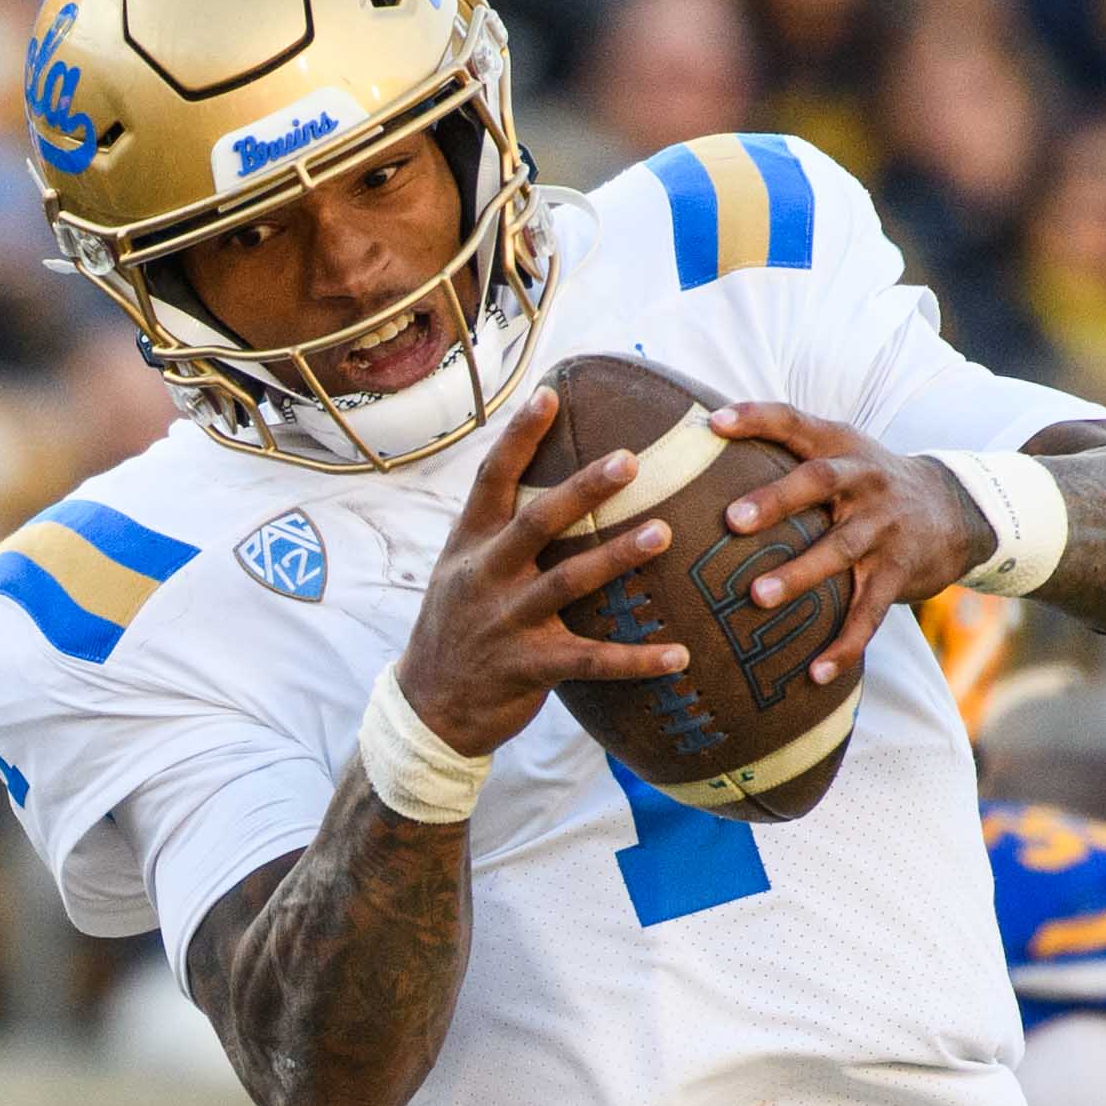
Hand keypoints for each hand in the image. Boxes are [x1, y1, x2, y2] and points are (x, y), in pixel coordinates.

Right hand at [388, 384, 678, 763]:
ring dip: (617, 557)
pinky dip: (637, 659)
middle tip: (631, 460)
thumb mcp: (461, 573)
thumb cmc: (457, 630)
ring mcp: (505, 623)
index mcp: (469, 546)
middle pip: (537, 522)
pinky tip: (678, 654)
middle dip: (584, 490)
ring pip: (567, 583)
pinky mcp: (528, 668)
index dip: (518, 436)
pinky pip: (591, 661)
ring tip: (664, 533)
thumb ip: (498, 533)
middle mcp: (485, 577)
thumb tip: (551, 486)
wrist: (427, 710)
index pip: (491, 480)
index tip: (548, 394)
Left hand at [703, 397, 1018, 659]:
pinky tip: (815, 674)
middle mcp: (864, 481)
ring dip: (799, 574)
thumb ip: (787, 450)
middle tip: (732, 521)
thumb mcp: (842, 452)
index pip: (795, 421)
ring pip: (840, 550)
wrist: (955, 509)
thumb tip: (704, 443)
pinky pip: (869, 613)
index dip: (756, 418)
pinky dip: (844, 645)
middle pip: (819, 482)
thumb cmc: (870, 484)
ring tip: (758, 597)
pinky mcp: (899, 572)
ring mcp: (884, 528)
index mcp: (840, 447)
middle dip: (776, 500)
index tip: (714, 423)